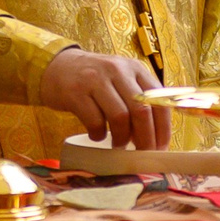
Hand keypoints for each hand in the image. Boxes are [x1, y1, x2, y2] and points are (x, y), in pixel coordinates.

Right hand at [41, 47, 169, 149]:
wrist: (56, 66)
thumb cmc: (94, 79)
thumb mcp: (120, 79)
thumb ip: (139, 99)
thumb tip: (155, 136)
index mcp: (135, 68)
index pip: (159, 99)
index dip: (162, 128)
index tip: (160, 148)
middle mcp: (117, 70)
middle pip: (142, 110)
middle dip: (145, 139)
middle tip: (142, 154)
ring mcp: (95, 79)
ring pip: (120, 116)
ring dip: (122, 138)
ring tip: (118, 145)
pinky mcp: (76, 92)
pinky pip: (95, 121)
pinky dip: (99, 135)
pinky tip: (97, 136)